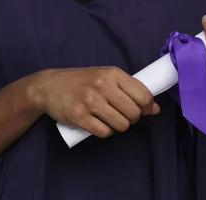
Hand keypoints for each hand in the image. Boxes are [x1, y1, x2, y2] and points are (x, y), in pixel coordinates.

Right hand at [30, 66, 159, 137]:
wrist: (49, 86)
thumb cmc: (82, 80)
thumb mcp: (105, 76)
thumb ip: (129, 89)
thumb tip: (155, 108)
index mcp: (112, 73)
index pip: (143, 95)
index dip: (147, 107)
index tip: (143, 109)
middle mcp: (102, 85)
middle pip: (134, 113)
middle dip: (132, 118)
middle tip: (122, 113)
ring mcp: (90, 101)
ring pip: (121, 125)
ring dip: (119, 125)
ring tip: (109, 118)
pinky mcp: (80, 116)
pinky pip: (105, 132)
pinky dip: (105, 131)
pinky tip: (98, 123)